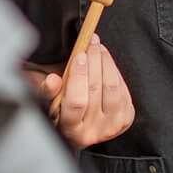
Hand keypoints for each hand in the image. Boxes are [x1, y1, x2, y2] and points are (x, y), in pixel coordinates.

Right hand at [42, 35, 134, 150]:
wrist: (82, 129)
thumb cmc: (62, 111)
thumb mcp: (48, 103)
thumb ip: (47, 92)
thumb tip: (52, 80)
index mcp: (70, 130)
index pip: (76, 102)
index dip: (79, 76)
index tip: (79, 55)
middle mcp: (93, 132)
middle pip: (96, 90)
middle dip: (94, 60)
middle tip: (91, 41)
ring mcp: (111, 126)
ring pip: (112, 87)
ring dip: (106, 62)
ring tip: (98, 47)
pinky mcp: (125, 119)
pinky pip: (122, 89)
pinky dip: (114, 71)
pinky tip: (106, 61)